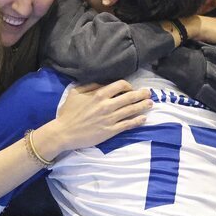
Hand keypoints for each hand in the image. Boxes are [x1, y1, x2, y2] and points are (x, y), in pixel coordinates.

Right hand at [36, 80, 151, 155]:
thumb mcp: (76, 93)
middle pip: (130, 97)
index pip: (121, 85)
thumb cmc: (68, 112)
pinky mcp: (110, 131)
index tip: (130, 88)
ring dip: (143, 106)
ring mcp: (110, 119)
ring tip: (151, 104)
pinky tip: (144, 118)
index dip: (128, 86)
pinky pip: (127, 124)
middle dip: (142, 94)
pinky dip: (137, 121)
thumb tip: (103, 83)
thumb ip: (90, 86)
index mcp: (99, 94)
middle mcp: (107, 105)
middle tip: (149, 93)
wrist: (64, 132)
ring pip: (131, 110)